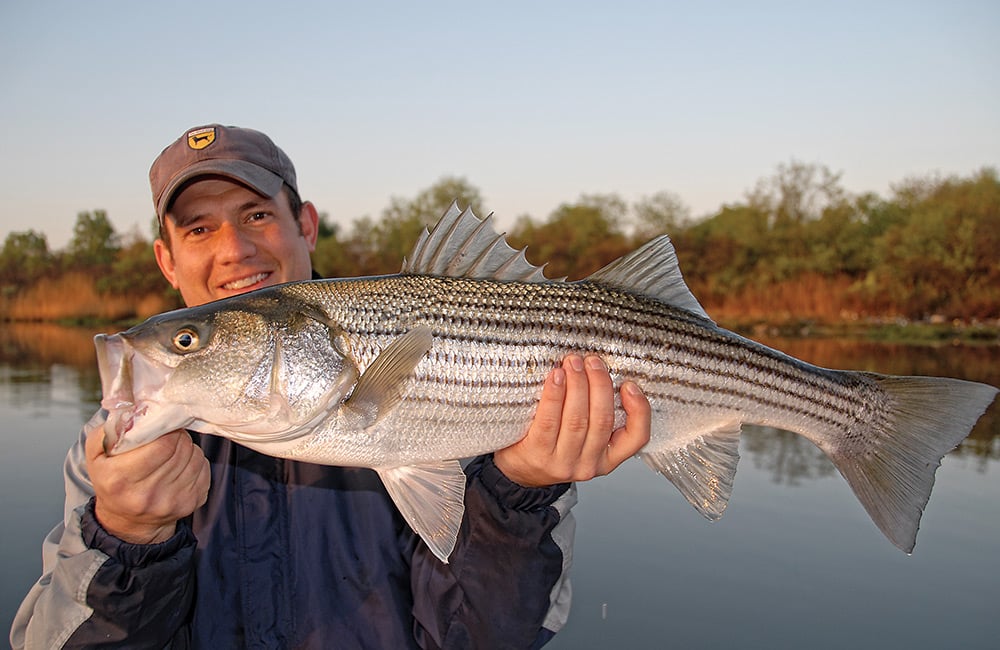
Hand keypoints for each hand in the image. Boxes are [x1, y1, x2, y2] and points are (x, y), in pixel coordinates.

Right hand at [86, 425, 210, 543]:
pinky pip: (204, 469)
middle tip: (168, 436)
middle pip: (181, 449)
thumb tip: (133, 411)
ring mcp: (171, 502)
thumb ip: (110, 430)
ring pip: (196, 457)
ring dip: (187, 449)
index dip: (167, 430)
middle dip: (177, 437)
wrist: (127, 522)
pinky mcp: (190, 504)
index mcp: (120, 479)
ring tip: (173, 452)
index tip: (162, 428)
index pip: (163, 445)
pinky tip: (181, 466)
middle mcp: (146, 495)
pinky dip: (196, 462)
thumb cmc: (112, 481)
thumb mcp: (97, 455)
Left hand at [494, 354, 650, 486]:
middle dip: (600, 384)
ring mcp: (563, 461)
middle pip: (602, 420)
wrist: (520, 470)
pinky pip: (549, 420)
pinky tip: (556, 377)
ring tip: (573, 363)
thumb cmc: (553, 447)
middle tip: (593, 361)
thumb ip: (598, 416)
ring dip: (577, 385)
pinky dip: (554, 394)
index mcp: (607, 459)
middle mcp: (589, 463)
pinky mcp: (539, 453)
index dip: (639, 410)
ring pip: (577, 419)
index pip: (636, 438)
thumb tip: (603, 373)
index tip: (629, 384)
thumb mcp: (585, 440)